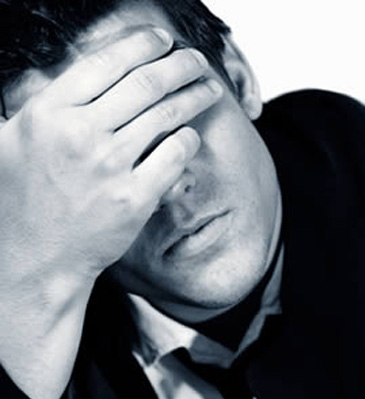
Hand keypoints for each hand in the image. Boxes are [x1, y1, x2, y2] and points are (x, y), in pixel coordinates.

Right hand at [0, 27, 222, 398]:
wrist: (33, 256)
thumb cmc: (22, 196)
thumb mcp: (14, 138)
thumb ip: (46, 103)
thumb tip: (78, 71)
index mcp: (48, 113)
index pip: (105, 62)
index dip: (141, 44)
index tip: (161, 39)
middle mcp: (79, 134)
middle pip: (146, 83)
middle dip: (179, 65)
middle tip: (195, 60)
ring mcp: (109, 167)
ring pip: (167, 115)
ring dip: (195, 95)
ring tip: (208, 88)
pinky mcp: (135, 198)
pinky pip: (175, 155)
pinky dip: (189, 138)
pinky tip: (192, 133)